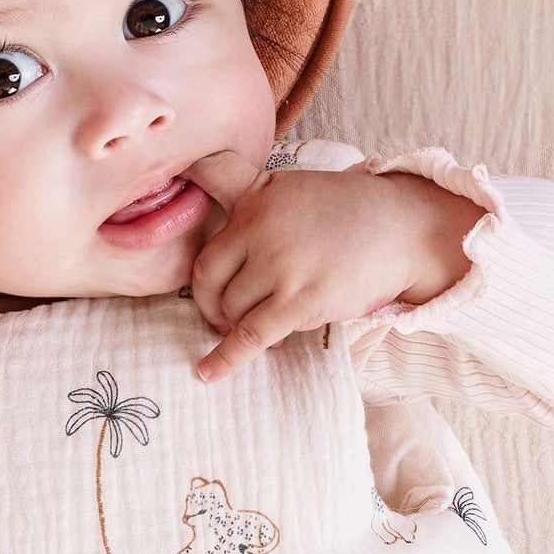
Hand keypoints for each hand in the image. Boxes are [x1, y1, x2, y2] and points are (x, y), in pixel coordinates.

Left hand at [183, 150, 484, 382]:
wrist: (402, 230)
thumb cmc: (344, 211)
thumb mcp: (290, 186)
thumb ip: (245, 190)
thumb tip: (196, 186)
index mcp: (257, 195)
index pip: (207, 181)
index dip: (179, 203)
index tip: (151, 218)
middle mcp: (261, 227)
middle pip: (207, 273)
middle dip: (208, 297)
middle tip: (220, 308)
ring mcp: (280, 266)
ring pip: (228, 307)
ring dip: (232, 321)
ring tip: (251, 323)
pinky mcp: (299, 302)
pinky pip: (249, 336)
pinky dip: (226, 357)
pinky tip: (208, 372)